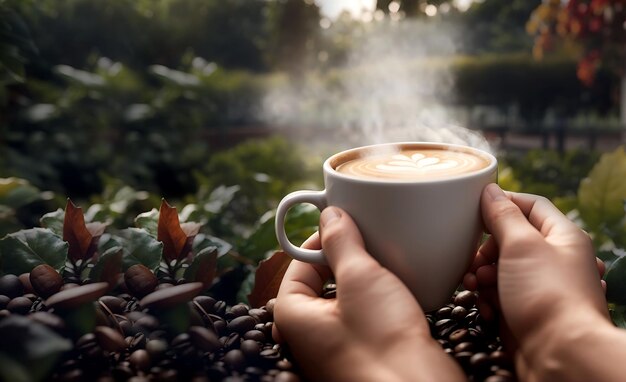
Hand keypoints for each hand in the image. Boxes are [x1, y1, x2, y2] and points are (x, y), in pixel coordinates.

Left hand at [273, 207, 464, 381]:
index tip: (344, 223)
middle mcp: (310, 336)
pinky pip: (364, 316)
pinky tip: (397, 290)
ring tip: (386, 261)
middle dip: (344, 257)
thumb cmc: (382, 344)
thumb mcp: (359, 279)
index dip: (320, 240)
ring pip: (344, 298)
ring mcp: (337, 347)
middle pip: (320, 281)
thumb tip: (330, 215)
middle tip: (369, 240)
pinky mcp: (364, 353)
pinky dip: (376, 298)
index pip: (297, 266)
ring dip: (363, 277)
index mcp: (293, 317)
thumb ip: (341, 242)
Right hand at [464, 184, 611, 379]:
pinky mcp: (525, 310)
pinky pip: (498, 294)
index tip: (475, 210)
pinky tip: (485, 306)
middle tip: (475, 261)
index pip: (531, 205)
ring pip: (500, 268)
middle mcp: (553, 259)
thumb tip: (490, 191)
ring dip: (481, 274)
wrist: (559, 354)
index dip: (503, 203)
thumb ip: (503, 216)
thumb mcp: (522, 245)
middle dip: (486, 249)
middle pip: (510, 239)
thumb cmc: (547, 296)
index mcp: (562, 236)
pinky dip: (487, 298)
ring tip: (475, 285)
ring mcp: (538, 287)